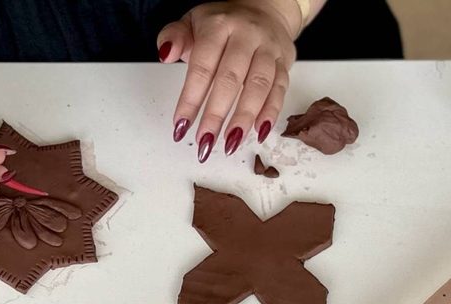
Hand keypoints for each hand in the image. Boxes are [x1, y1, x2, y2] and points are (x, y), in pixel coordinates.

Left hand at [158, 0, 298, 160]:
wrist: (264, 8)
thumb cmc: (222, 24)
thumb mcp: (192, 22)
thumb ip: (174, 37)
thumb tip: (165, 54)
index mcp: (219, 25)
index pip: (202, 66)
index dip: (191, 99)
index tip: (181, 125)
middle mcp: (247, 35)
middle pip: (230, 78)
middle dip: (216, 114)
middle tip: (205, 141)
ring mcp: (268, 49)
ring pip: (259, 86)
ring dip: (244, 118)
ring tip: (231, 143)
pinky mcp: (284, 62)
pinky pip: (280, 89)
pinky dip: (270, 113)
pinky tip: (258, 132)